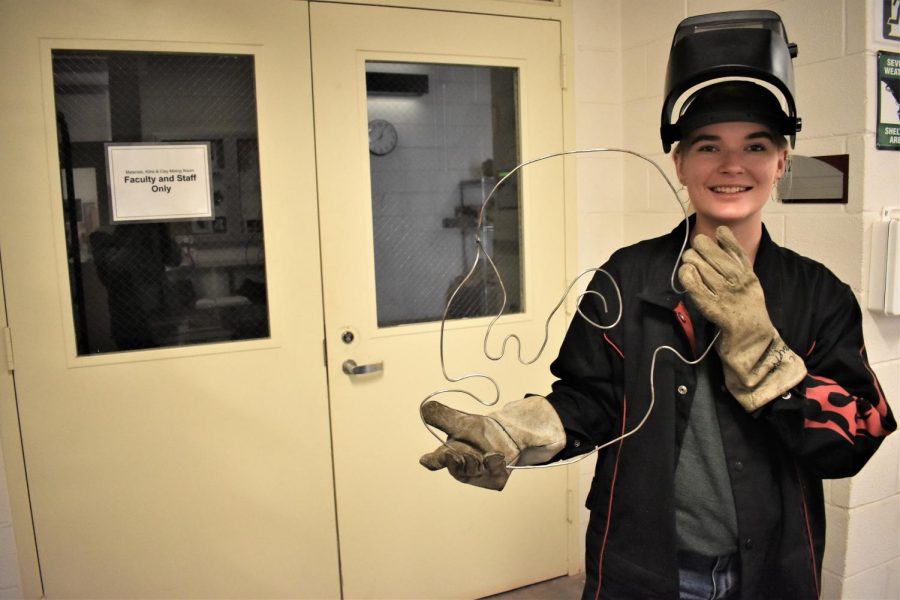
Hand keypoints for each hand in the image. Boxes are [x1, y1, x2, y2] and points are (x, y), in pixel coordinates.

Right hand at [419, 402, 518, 490]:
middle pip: (455, 470)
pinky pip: (493, 471)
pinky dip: (494, 463)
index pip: (436, 461)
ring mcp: (479, 476)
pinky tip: (496, 456)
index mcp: (449, 457)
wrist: (506, 436)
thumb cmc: (478, 432)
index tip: (425, 459)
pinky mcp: (495, 478)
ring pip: (473, 471)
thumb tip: (424, 407)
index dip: (430, 461)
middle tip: (453, 453)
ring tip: (475, 454)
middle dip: (455, 462)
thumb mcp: (460, 422)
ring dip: (473, 461)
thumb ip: (442, 417)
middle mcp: (462, 469)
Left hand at [678, 226, 805, 409]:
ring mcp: (728, 298)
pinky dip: (689, 277)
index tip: (717, 232)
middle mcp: (741, 286)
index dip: (726, 239)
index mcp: (750, 278)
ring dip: (693, 261)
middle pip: (717, 258)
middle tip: (695, 247)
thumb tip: (722, 238)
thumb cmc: (747, 314)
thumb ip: (739, 265)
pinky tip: (685, 272)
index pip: (738, 252)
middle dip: (703, 248)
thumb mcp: (750, 286)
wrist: (754, 345)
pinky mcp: (716, 311)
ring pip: (705, 270)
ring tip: (688, 259)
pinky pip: (698, 290)